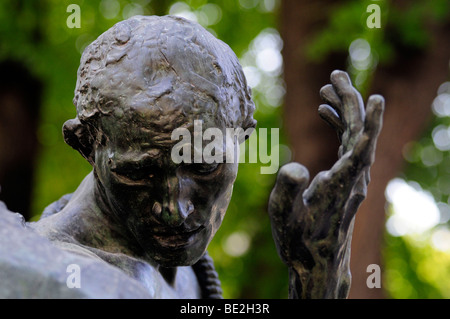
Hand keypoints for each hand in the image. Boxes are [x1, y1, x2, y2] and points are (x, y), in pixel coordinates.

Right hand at [268, 70, 383, 297]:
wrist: (317, 260)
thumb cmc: (299, 242)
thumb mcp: (284, 221)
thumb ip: (286, 193)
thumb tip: (294, 167)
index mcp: (339, 186)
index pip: (360, 150)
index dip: (368, 123)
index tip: (376, 97)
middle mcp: (354, 178)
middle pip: (359, 133)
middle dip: (349, 101)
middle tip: (335, 74)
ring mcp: (353, 176)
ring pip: (355, 134)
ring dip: (344, 109)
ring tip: (327, 86)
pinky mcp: (347, 176)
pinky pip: (348, 143)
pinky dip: (339, 124)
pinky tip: (325, 111)